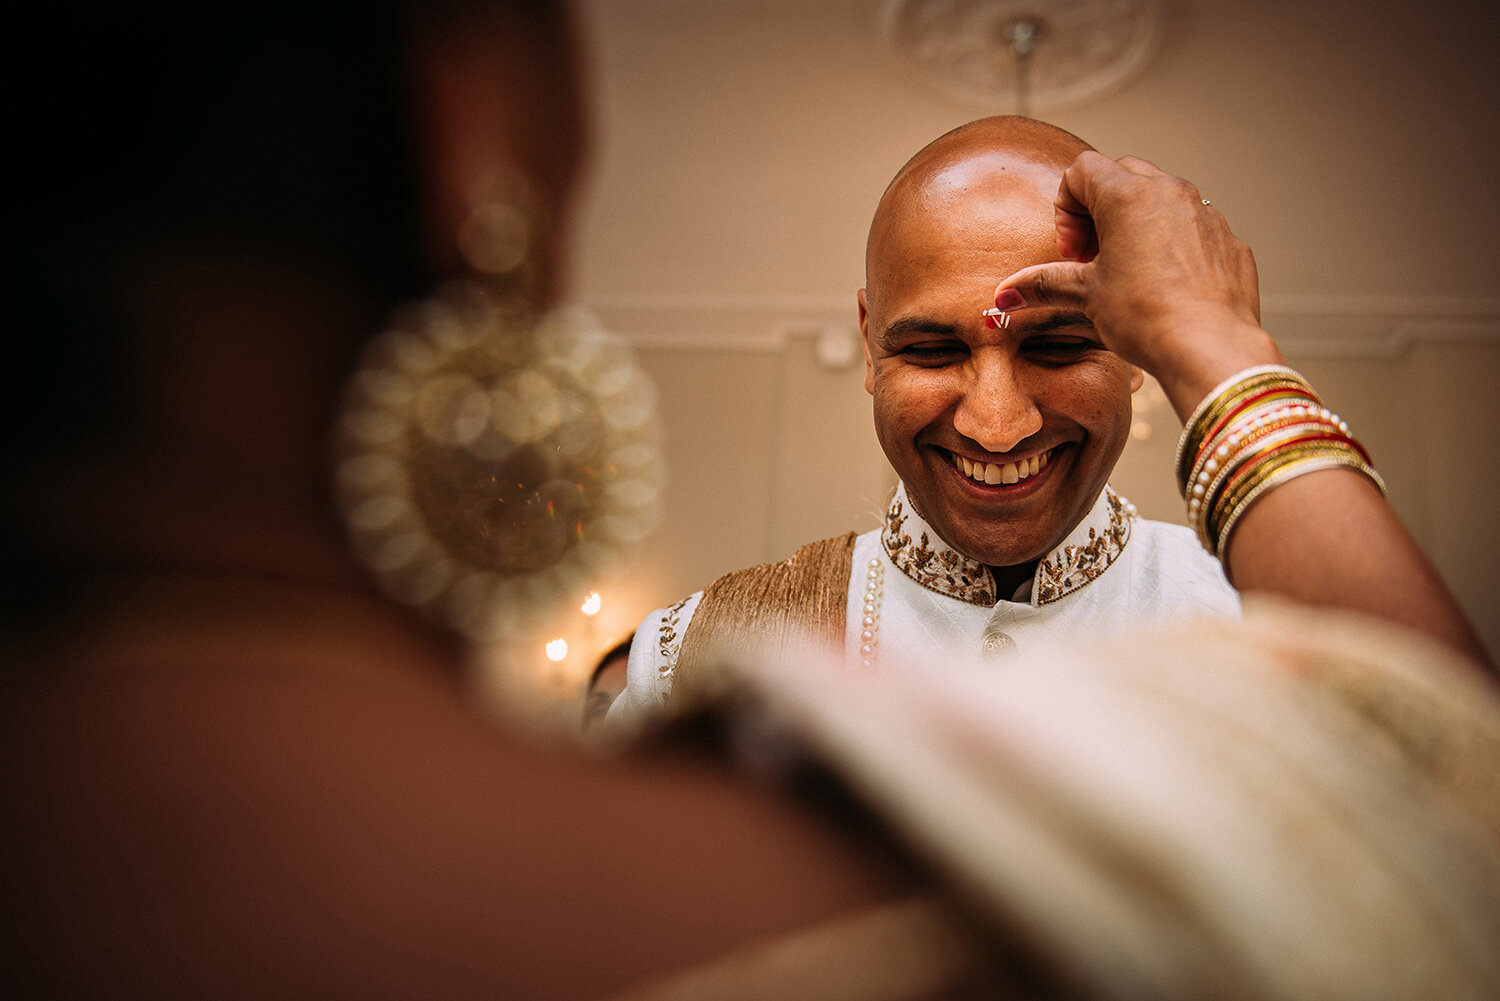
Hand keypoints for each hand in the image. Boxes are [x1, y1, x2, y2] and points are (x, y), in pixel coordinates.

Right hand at [997, 151, 1278, 417]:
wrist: (1210, 348)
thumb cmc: (1147, 316)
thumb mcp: (1087, 296)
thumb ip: (1045, 284)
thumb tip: (1006, 293)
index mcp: (1128, 196)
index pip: (1082, 170)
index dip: (1067, 208)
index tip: (1072, 250)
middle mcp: (1170, 192)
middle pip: (1122, 174)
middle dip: (1100, 210)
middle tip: (1093, 256)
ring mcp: (1204, 214)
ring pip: (1162, 198)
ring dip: (1137, 223)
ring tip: (1129, 271)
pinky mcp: (1227, 240)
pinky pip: (1193, 228)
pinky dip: (1174, 245)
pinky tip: (1166, 286)